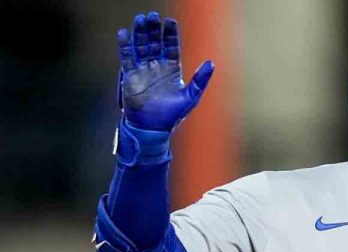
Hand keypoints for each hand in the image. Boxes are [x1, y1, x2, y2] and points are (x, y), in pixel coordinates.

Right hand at [117, 12, 213, 130]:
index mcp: (172, 69)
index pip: (171, 46)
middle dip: (153, 29)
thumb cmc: (172, 115)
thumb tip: (211, 63)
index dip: (170, 34)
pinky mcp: (130, 76)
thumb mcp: (191, 97)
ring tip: (140, 19)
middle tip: (152, 16)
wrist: (152, 128)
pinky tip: (123, 34)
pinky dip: (125, 46)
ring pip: (140, 46)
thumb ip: (200, 79)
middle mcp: (157, 66)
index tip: (169, 22)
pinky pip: (127, 58)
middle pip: (154, 42)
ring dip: (139, 33)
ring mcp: (143, 70)